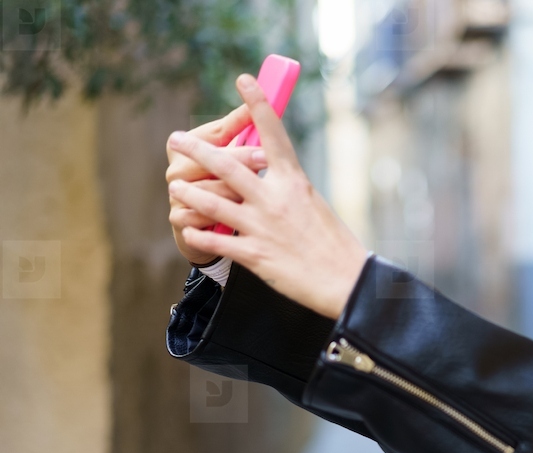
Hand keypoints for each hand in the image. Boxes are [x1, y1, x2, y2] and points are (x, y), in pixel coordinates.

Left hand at [166, 73, 370, 319]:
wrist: (346, 280)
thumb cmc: (335, 244)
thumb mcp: (315, 204)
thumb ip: (289, 188)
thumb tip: (270, 173)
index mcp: (295, 182)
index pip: (273, 134)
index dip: (258, 105)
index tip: (244, 80)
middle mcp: (276, 199)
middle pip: (228, 166)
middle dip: (198, 150)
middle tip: (176, 138)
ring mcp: (263, 227)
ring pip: (213, 203)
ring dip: (189, 192)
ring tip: (175, 185)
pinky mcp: (255, 255)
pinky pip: (216, 241)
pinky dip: (197, 233)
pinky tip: (186, 227)